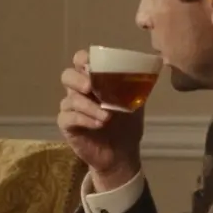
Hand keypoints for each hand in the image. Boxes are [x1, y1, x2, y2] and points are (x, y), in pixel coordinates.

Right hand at [57, 49, 143, 188]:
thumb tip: (145, 67)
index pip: (80, 60)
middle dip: (78, 80)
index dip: (83, 59)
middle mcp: (78, 91)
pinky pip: (68, 117)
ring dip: (88, 106)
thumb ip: (133, 84)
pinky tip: (98, 124)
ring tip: (107, 116)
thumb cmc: (126, 124)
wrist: (122, 153)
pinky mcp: (67, 125)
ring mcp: (71, 108)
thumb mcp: (134, 101)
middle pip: (67, 76)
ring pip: (69, 99)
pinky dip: (84, 119)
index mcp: (93, 79)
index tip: (92, 65)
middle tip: (91, 87)